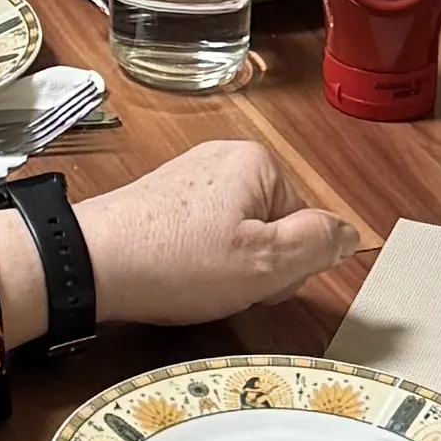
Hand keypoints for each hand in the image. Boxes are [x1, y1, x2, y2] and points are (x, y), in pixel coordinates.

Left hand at [0, 142, 357, 341]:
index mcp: (257, 162)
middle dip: (256, 266)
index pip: (306, 225)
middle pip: (273, 227)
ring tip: (193, 280)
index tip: (253, 279)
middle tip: (221, 281)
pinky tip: (174, 275)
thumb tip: (349, 233)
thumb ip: (318, 244)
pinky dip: (195, 261)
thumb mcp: (265, 263)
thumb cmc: (176, 262)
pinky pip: (203, 236)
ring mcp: (191, 178)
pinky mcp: (164, 200)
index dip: (286, 266)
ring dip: (225, 268)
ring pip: (238, 236)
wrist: (91, 264)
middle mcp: (224, 158)